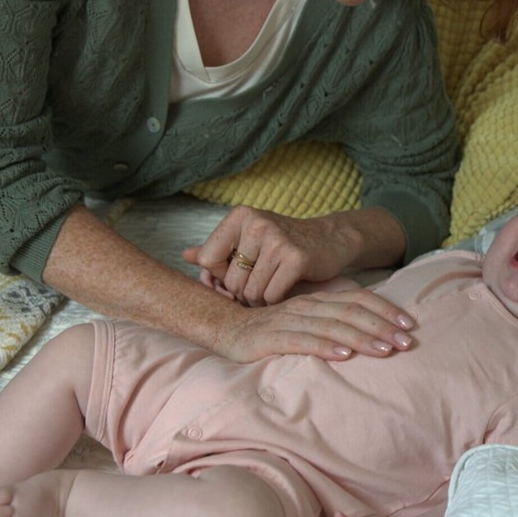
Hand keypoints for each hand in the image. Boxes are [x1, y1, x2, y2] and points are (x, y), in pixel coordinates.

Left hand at [183, 206, 362, 306]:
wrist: (332, 238)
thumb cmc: (285, 242)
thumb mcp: (251, 239)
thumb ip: (218, 248)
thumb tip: (185, 256)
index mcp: (240, 216)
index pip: (208, 260)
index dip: (221, 277)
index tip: (239, 276)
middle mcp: (257, 224)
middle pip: (231, 281)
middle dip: (243, 293)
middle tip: (260, 285)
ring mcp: (278, 239)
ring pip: (250, 292)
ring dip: (260, 300)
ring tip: (273, 288)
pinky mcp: (297, 258)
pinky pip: (271, 296)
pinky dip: (277, 300)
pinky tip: (286, 290)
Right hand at [210, 288, 414, 363]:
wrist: (227, 329)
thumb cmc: (275, 328)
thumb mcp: (309, 320)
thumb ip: (336, 320)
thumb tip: (374, 329)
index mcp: (319, 299)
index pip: (359, 299)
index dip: (386, 309)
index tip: (410, 325)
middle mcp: (308, 305)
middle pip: (351, 312)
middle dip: (382, 327)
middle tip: (406, 342)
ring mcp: (289, 320)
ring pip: (332, 327)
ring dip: (361, 338)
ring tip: (385, 350)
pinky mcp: (271, 338)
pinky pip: (302, 341)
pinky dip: (325, 347)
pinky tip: (344, 356)